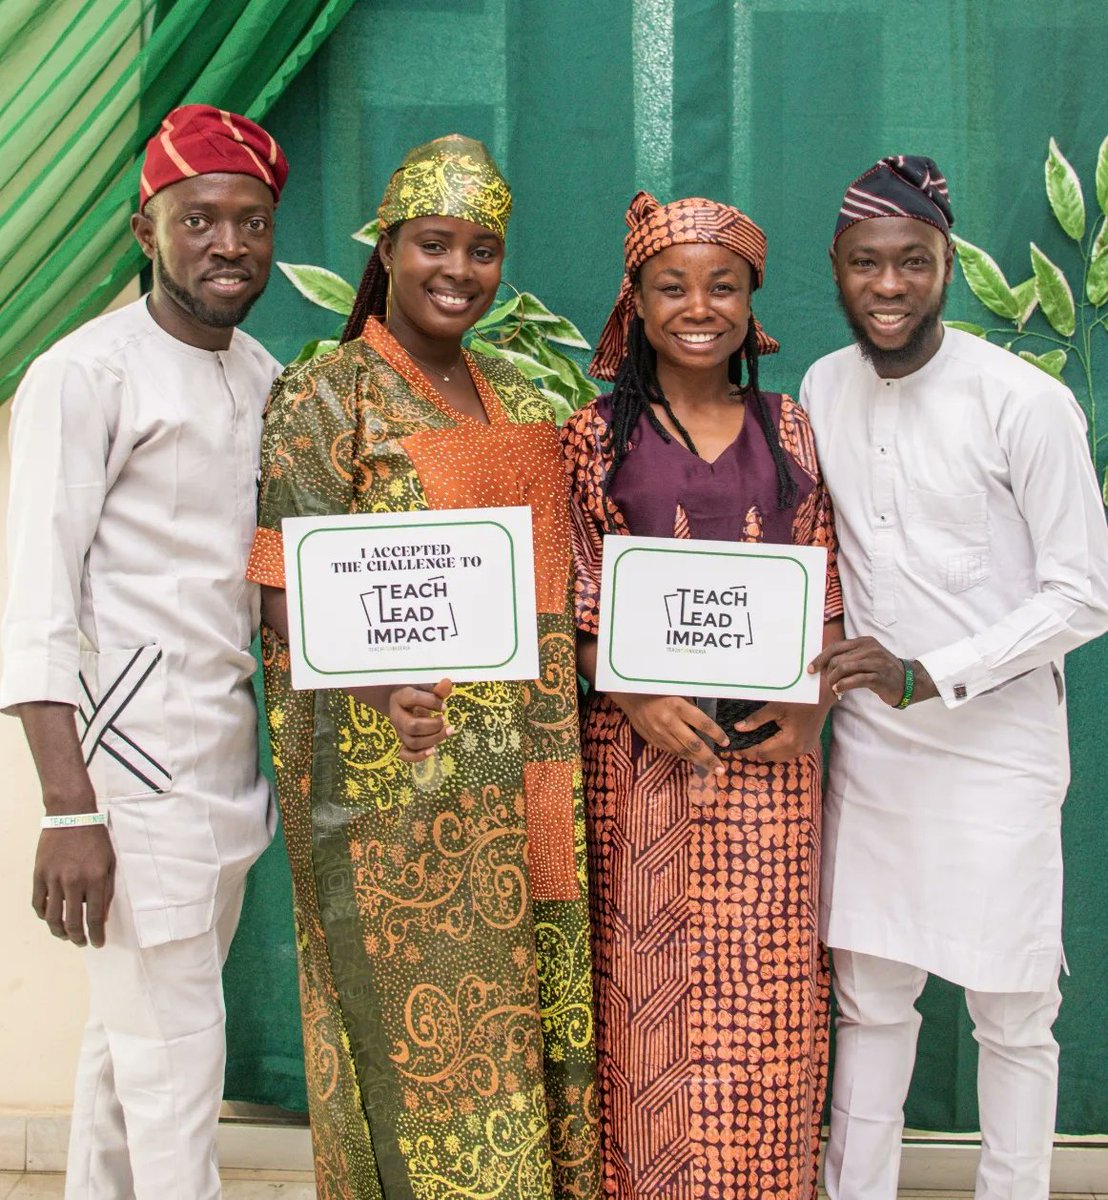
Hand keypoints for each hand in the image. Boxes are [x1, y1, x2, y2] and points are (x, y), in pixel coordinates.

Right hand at [32, 825, 114, 947]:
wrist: (71, 815)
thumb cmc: (95, 839)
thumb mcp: (109, 862)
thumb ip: (106, 890)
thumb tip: (101, 917)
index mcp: (94, 878)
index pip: (94, 917)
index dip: (96, 935)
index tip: (98, 943)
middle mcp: (73, 881)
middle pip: (72, 922)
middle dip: (78, 938)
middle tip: (81, 942)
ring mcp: (53, 879)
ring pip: (52, 917)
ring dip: (59, 932)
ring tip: (66, 935)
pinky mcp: (39, 874)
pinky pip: (38, 903)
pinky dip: (44, 915)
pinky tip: (50, 918)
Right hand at [388, 678, 453, 761]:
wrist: (401, 701)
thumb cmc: (417, 692)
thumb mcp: (426, 686)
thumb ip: (437, 688)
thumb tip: (447, 683)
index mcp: (400, 697)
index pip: (413, 698)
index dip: (432, 702)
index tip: (445, 706)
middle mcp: (397, 716)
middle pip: (412, 726)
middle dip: (433, 726)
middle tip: (444, 720)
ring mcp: (399, 731)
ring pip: (412, 742)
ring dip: (433, 739)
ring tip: (447, 731)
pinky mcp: (402, 741)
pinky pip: (405, 755)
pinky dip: (418, 756)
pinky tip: (433, 750)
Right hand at [607, 693, 727, 775]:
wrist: (630, 697)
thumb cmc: (657, 690)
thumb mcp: (677, 691)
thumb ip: (690, 707)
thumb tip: (708, 722)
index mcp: (677, 706)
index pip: (702, 723)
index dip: (716, 734)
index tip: (726, 742)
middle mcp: (669, 722)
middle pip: (693, 744)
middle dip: (709, 758)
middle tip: (721, 769)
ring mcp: (660, 733)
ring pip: (682, 752)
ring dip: (698, 762)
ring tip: (711, 770)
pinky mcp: (653, 740)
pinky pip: (672, 751)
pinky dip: (684, 757)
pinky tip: (694, 761)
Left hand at [731, 701, 826, 761]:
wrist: (823, 695)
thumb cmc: (799, 698)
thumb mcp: (775, 707)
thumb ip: (756, 719)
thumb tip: (738, 728)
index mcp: (789, 741)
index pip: (762, 751)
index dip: (748, 751)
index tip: (736, 749)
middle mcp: (798, 749)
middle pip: (770, 758)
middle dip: (756, 753)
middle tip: (742, 747)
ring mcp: (805, 749)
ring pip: (780, 757)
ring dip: (767, 753)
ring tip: (754, 744)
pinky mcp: (808, 745)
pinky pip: (789, 753)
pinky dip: (778, 750)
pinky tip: (770, 741)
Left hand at [808, 637, 933, 706]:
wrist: (906, 681)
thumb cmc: (881, 671)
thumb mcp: (865, 658)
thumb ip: (848, 658)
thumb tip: (822, 665)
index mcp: (864, 642)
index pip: (836, 647)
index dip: (820, 658)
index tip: (811, 669)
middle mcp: (870, 649)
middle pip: (838, 659)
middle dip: (828, 673)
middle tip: (828, 683)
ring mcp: (876, 662)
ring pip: (844, 668)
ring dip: (834, 680)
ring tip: (833, 688)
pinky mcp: (879, 676)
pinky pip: (855, 680)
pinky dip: (843, 685)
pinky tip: (839, 691)